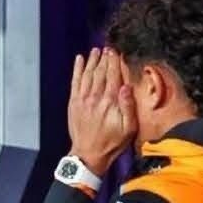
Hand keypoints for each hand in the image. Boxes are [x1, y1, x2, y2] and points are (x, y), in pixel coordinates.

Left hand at [67, 47, 137, 175]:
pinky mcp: (74, 103)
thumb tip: (127, 87)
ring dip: (91, 61)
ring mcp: (82, 99)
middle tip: (107, 48)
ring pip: (87, 74)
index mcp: (110, 102)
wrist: (88, 154)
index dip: (114, 62)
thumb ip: (128, 106)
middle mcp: (95, 97)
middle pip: (100, 72)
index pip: (113, 76)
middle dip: (103, 59)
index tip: (115, 51)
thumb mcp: (128, 128)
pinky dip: (77, 70)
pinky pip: (75, 82)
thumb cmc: (111, 143)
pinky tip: (79, 60)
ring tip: (95, 51)